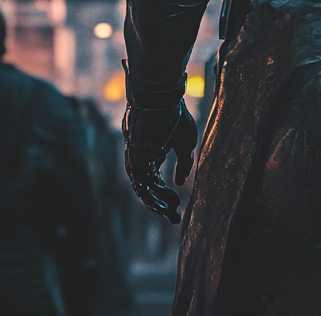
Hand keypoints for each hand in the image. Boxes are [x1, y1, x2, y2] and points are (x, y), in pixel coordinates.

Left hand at [123, 99, 196, 223]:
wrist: (163, 103)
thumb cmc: (175, 119)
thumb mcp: (186, 144)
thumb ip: (184, 164)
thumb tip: (180, 182)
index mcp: (155, 155)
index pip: (157, 182)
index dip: (167, 196)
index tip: (179, 205)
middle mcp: (144, 161)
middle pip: (151, 189)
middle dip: (163, 204)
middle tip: (175, 217)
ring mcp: (137, 161)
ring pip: (144, 190)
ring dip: (157, 204)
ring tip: (170, 213)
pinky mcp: (133, 161)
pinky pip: (139, 184)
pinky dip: (149, 196)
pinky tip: (160, 205)